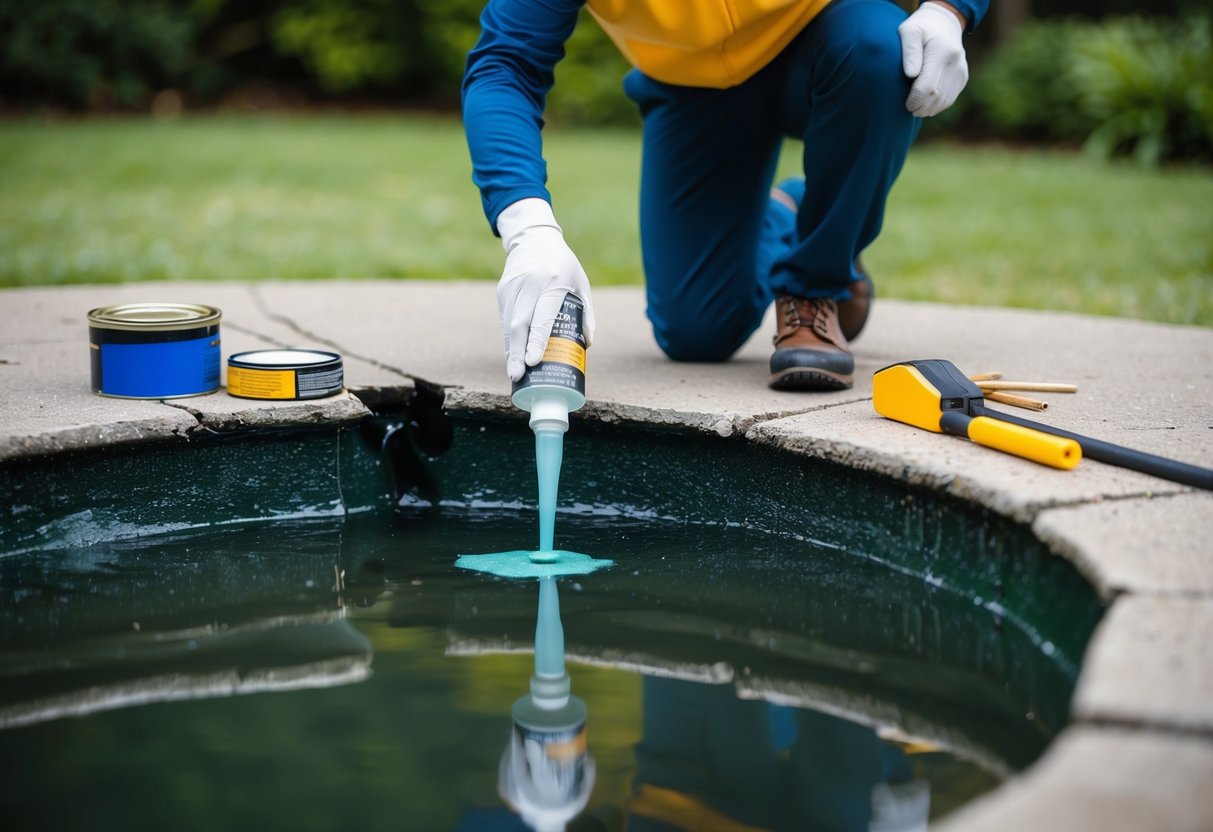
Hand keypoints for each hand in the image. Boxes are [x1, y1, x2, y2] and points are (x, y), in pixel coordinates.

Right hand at [496, 198, 595, 381]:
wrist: (533, 237)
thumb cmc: (563, 264)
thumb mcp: (581, 283)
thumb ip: (587, 314)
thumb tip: (587, 345)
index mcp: (552, 283)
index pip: (542, 317)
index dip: (536, 341)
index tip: (531, 362)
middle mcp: (529, 285)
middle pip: (519, 325)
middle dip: (516, 353)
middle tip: (516, 376)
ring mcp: (512, 288)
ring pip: (508, 324)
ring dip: (510, 349)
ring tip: (514, 372)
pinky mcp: (502, 291)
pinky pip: (505, 319)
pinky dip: (509, 338)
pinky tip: (512, 354)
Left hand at [899, 1, 967, 117]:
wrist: (944, 23)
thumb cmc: (921, 28)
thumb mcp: (910, 32)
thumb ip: (909, 52)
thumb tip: (910, 75)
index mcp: (941, 52)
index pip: (927, 86)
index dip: (915, 100)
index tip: (906, 104)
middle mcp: (955, 63)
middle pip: (936, 97)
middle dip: (921, 107)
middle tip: (909, 109)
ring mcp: (961, 71)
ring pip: (944, 101)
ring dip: (929, 109)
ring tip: (916, 109)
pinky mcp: (963, 77)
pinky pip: (950, 98)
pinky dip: (937, 106)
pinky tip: (927, 105)